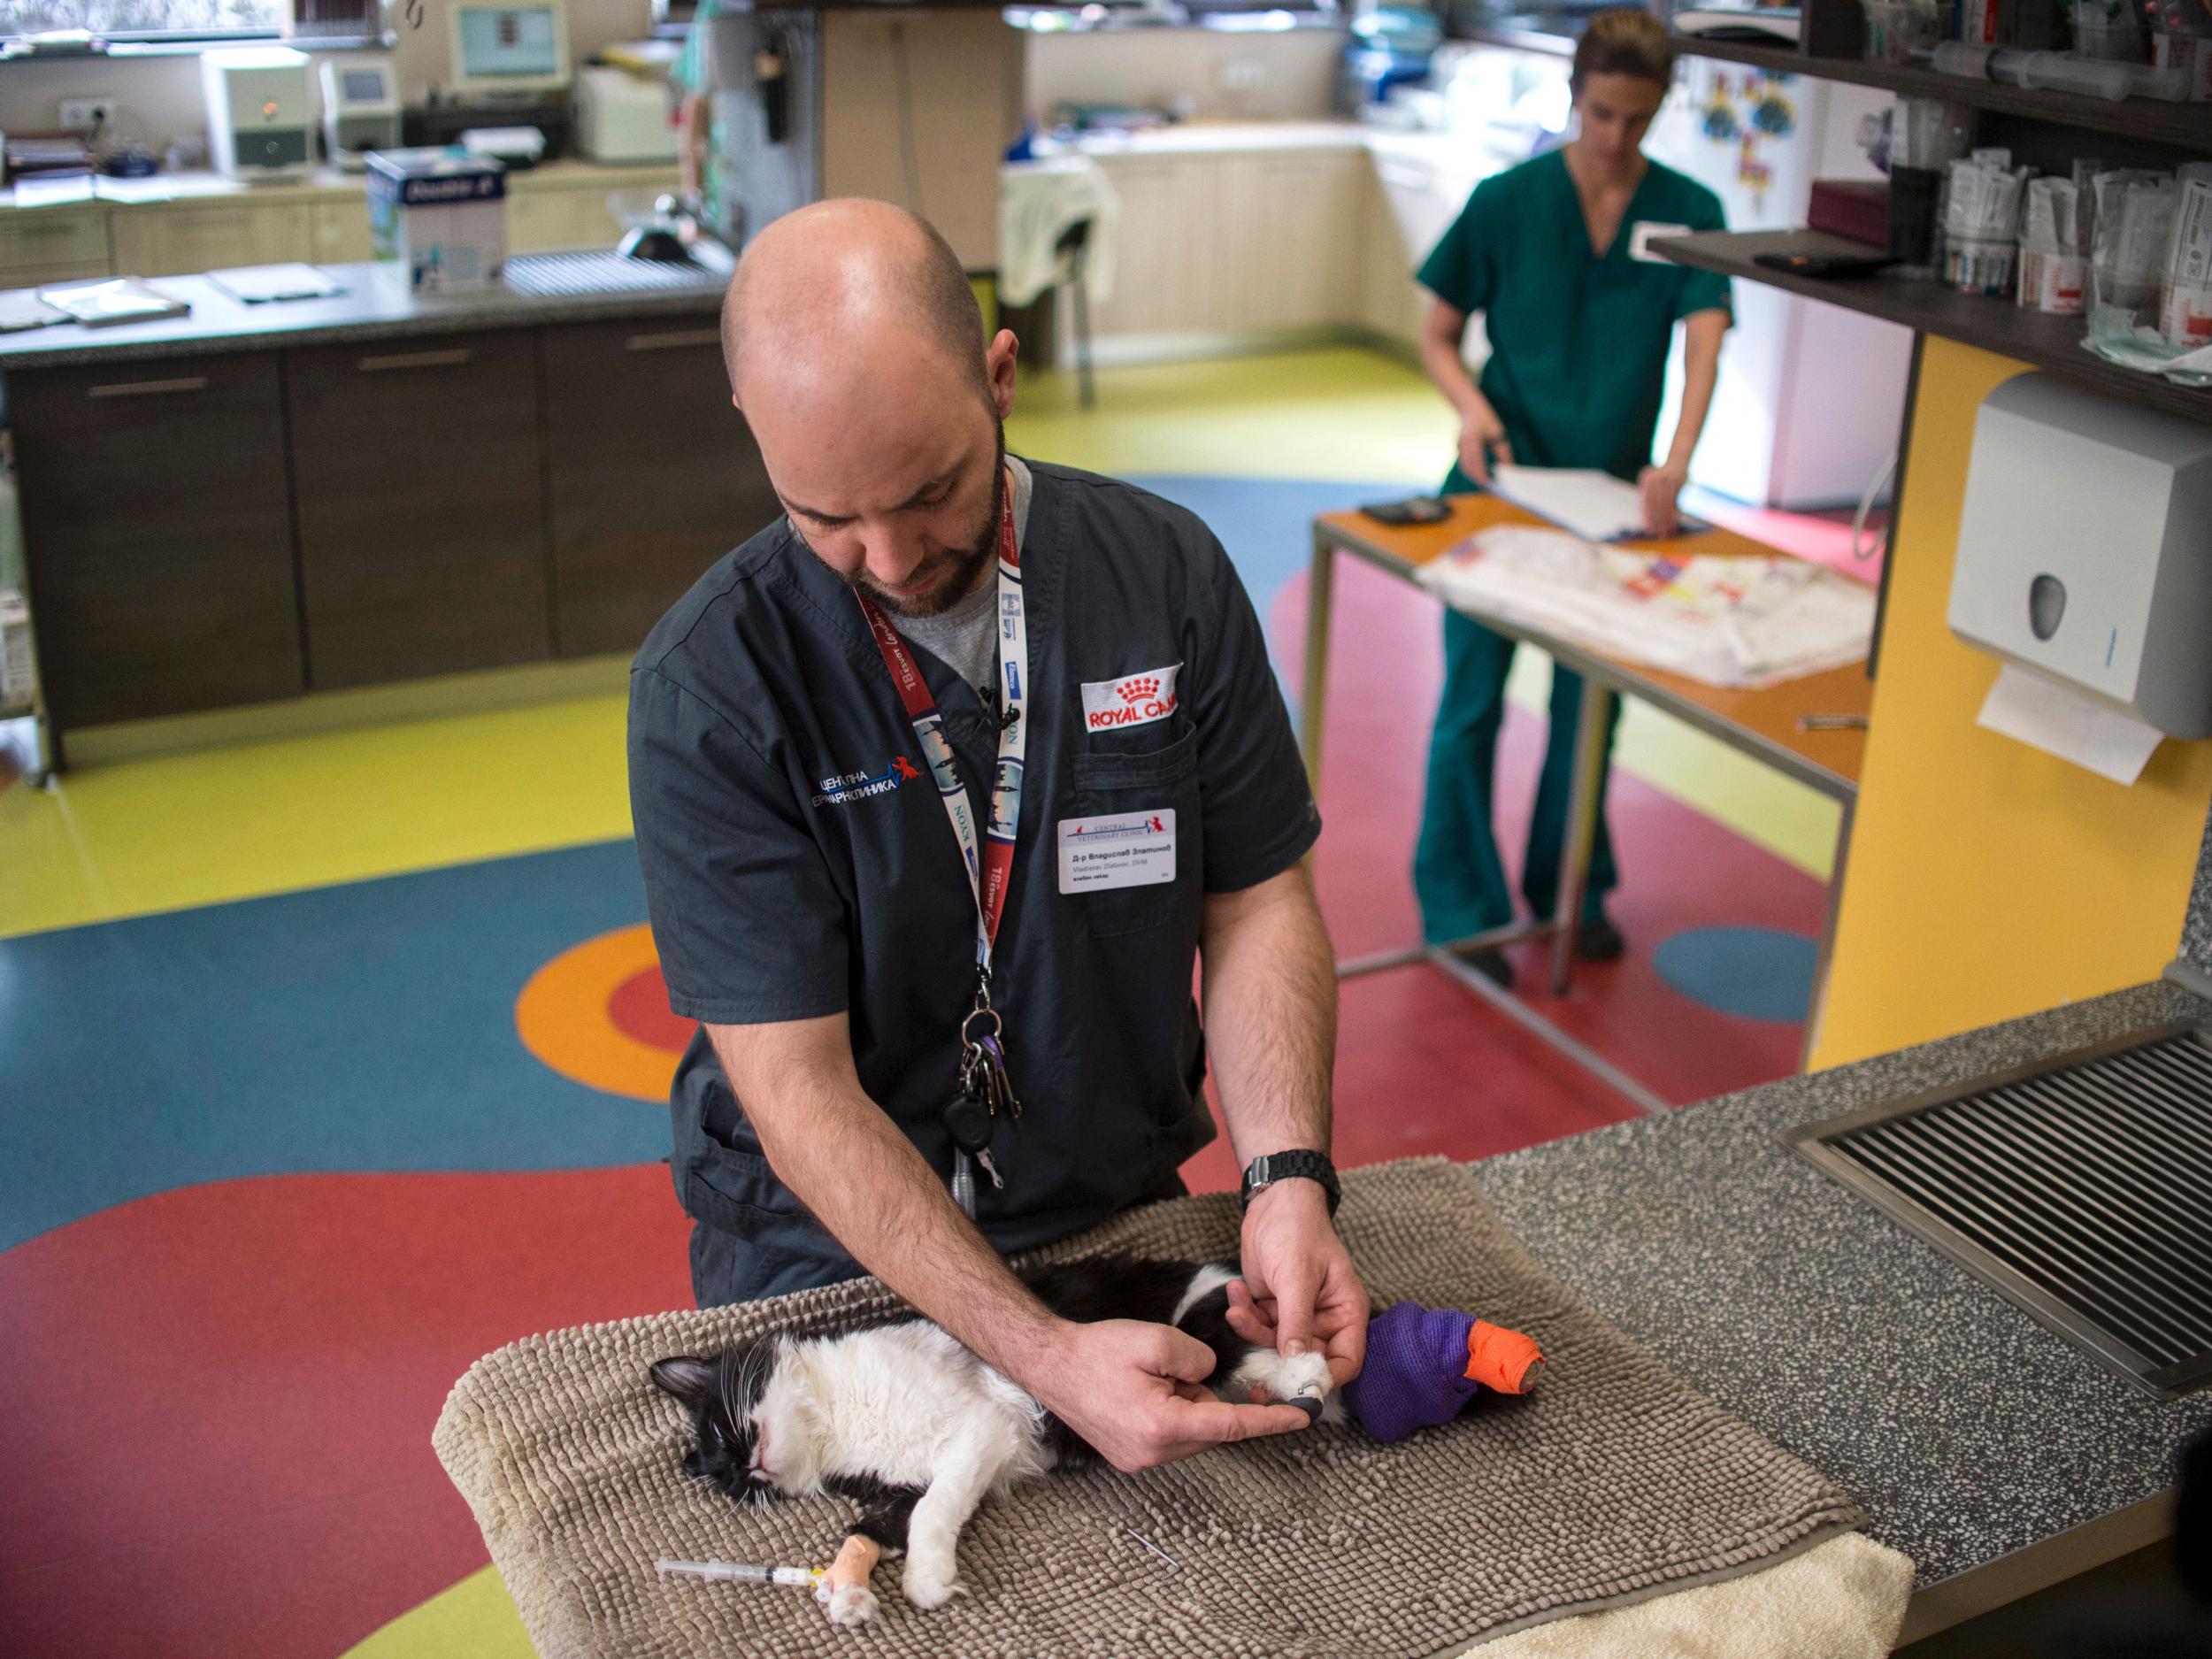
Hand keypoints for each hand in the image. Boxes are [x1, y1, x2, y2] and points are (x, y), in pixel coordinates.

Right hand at [1026, 1318, 1312, 1473]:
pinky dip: (1172, 1412)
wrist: (1050, 1365)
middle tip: (1175, 1368)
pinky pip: (1171, 1435)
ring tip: (1151, 1376)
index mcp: (1164, 1425)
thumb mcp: (1157, 1340)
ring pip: (1191, 1432)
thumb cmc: (1097, 1351)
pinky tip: (1144, 1389)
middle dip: (1207, 1397)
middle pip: (1210, 1428)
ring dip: (1187, 1404)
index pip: (1232, 1425)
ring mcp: (1139, 1460)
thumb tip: (1210, 1377)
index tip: (1303, 1417)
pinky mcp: (1130, 1456)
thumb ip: (1199, 1359)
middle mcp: (1154, 1453)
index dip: (1270, 1420)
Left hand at [1228, 1180, 1368, 1388]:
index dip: (1325, 1378)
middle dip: (1277, 1364)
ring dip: (1252, 1331)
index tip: (1297, 1388)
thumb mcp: (1297, 1275)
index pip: (1346, 1361)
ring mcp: (1296, 1316)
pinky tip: (1236, 1290)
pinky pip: (1257, 1326)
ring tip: (1238, 1307)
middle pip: (1306, 1360)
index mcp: (1346, 1312)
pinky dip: (1243, 1314)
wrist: (1273, 1201)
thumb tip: (1295, 1362)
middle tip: (1252, 1378)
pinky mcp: (1271, 1308)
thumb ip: (1296, 1321)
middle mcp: (1324, 1319)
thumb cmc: (1298, 1231)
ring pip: (1275, 1346)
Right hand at [1457, 406, 1512, 486]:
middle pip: (1469, 468)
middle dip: (1479, 480)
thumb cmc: (1486, 420)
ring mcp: (1459, 447)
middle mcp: (1463, 444)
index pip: (1477, 462)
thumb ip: (1503, 453)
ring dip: (1474, 478)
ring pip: (1465, 468)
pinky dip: (1471, 473)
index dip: (1483, 475)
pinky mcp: (1458, 450)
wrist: (1470, 409)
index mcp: (1473, 439)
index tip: (1492, 485)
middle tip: (1491, 489)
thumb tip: (1509, 470)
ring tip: (1487, 486)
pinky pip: (1464, 465)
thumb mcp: (1499, 435)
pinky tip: (1481, 477)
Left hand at [1637, 462, 1688, 536]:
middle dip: (1656, 521)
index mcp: (1646, 479)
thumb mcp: (1652, 481)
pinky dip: (1674, 513)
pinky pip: (1675, 502)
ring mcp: (1667, 480)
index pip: (1646, 502)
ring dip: (1666, 519)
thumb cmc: (1662, 475)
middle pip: (1655, 504)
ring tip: (1666, 531)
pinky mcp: (1678, 483)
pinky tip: (1674, 522)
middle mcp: (1655, 479)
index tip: (1648, 529)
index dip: (1647, 516)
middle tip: (1658, 534)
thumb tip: (1647, 519)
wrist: (1677, 460)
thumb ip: (1648, 497)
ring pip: (1665, 504)